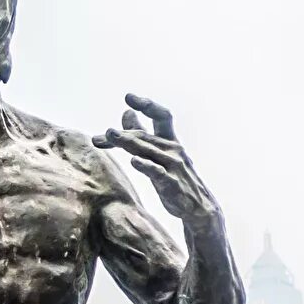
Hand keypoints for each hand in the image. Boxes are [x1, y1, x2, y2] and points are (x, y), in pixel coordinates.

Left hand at [96, 93, 217, 220]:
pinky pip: (157, 172)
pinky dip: (146, 165)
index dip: (147, 105)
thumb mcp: (159, 153)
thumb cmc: (176, 177)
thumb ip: (142, 135)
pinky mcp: (172, 183)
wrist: (198, 206)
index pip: (162, 116)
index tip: (128, 97)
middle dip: (123, 134)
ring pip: (147, 150)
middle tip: (105, 133)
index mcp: (171, 140)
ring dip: (127, 142)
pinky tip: (134, 161)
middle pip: (145, 136)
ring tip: (109, 135)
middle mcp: (173, 149)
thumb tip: (126, 112)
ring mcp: (173, 166)